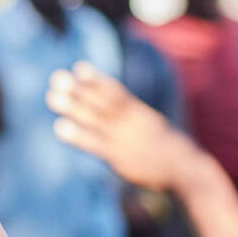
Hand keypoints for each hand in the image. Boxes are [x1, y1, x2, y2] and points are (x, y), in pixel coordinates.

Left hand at [47, 62, 200, 193]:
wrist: (186, 168)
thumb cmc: (169, 149)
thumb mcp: (154, 126)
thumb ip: (136, 117)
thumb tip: (122, 108)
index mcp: (139, 112)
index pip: (115, 91)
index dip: (96, 80)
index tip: (79, 68)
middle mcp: (129, 121)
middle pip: (100, 101)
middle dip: (78, 89)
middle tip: (56, 77)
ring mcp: (123, 138)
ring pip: (94, 118)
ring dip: (73, 106)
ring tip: (51, 96)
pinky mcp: (118, 156)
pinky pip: (94, 143)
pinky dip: (77, 134)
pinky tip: (59, 127)